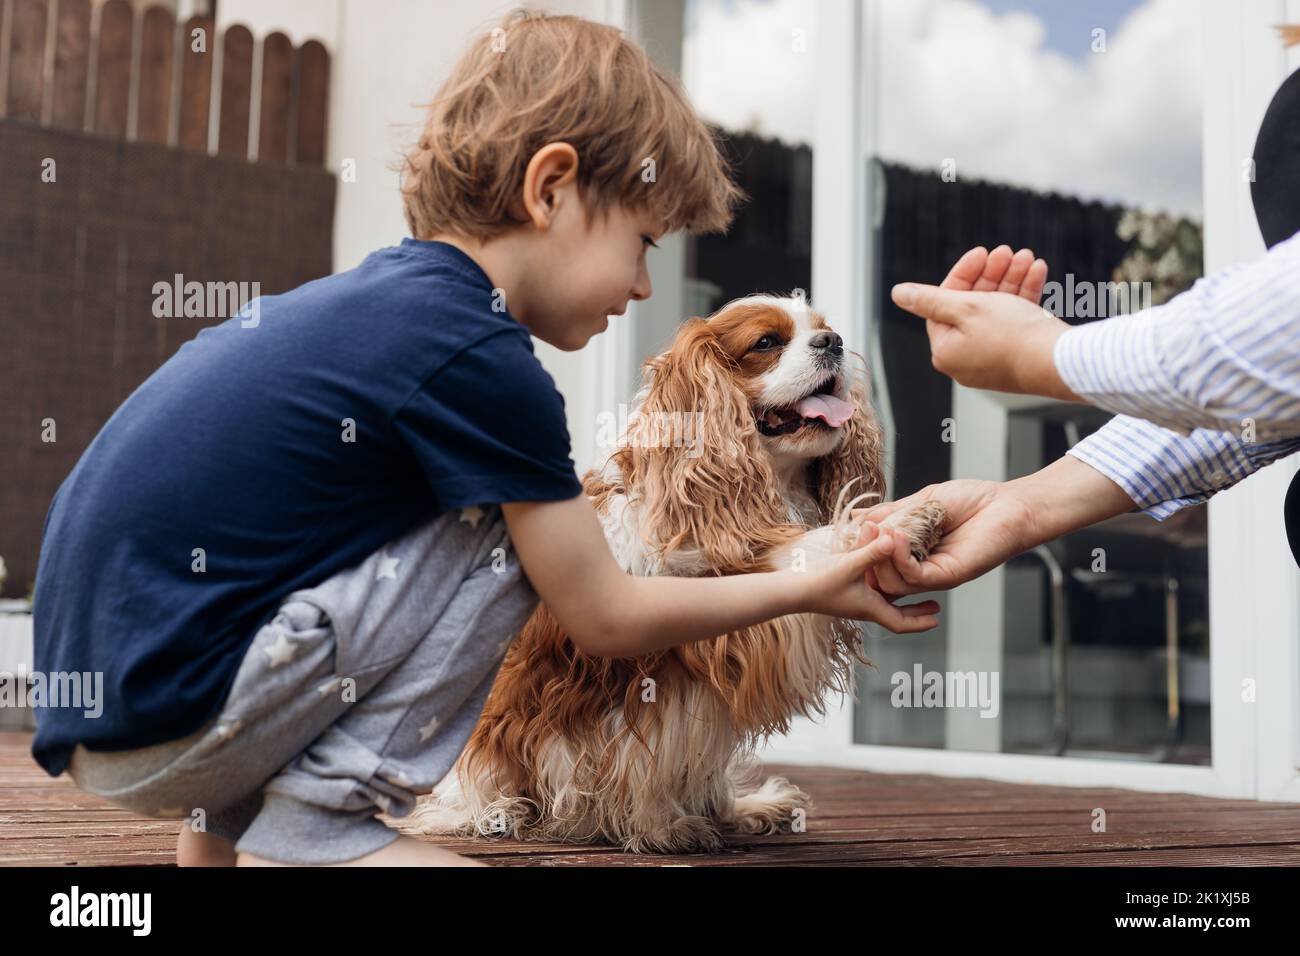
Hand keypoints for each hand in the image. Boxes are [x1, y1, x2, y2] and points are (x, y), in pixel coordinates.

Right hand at [800, 521, 941, 631]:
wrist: (791, 591)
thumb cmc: (819, 583)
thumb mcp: (850, 565)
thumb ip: (872, 551)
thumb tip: (894, 538)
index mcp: (870, 607)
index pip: (901, 623)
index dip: (920, 622)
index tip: (937, 619)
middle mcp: (865, 606)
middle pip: (896, 615)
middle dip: (916, 611)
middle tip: (934, 605)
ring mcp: (854, 600)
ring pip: (885, 601)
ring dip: (901, 598)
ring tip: (915, 585)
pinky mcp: (845, 590)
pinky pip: (872, 591)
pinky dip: (884, 586)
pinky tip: (885, 572)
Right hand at [854, 480, 1038, 596]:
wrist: (1008, 503)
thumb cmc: (972, 501)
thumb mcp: (921, 503)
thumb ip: (891, 513)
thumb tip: (858, 517)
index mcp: (912, 552)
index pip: (875, 561)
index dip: (861, 548)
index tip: (855, 526)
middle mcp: (921, 568)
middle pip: (879, 577)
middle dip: (866, 554)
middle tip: (865, 530)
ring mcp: (934, 575)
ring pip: (893, 583)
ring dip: (881, 557)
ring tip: (882, 531)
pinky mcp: (948, 576)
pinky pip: (915, 577)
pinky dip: (900, 559)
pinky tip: (896, 536)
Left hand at [891, 245, 1081, 400]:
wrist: (1058, 361)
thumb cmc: (1010, 337)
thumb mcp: (965, 309)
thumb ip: (930, 299)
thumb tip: (899, 294)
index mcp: (946, 350)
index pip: (944, 303)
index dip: (963, 274)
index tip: (981, 253)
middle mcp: (967, 358)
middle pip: (973, 305)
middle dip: (992, 274)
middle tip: (1006, 252)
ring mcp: (994, 358)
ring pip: (999, 310)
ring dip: (1012, 279)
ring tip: (1027, 257)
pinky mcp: (1019, 355)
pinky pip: (1016, 322)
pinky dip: (1026, 296)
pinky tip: (1038, 271)